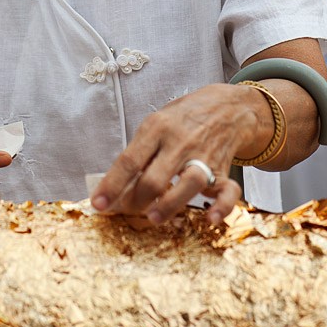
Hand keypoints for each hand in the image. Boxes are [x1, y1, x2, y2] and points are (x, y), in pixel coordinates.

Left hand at [91, 85, 248, 225]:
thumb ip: (140, 150)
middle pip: (155, 177)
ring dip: (169, 205)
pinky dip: (221, 208)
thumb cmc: (182, 118)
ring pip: (189, 183)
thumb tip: (117, 185)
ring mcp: (203, 156)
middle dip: (136, 200)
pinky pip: (228, 191)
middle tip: (126, 210)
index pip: (129, 161)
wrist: (227, 106)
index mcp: (157, 128)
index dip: (112, 185)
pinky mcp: (224, 169)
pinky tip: (210, 219)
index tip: (98, 204)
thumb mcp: (156, 122)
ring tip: (153, 218)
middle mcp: (179, 142)